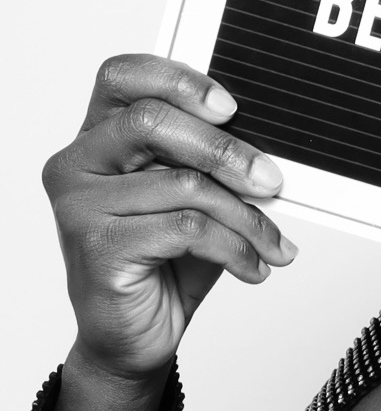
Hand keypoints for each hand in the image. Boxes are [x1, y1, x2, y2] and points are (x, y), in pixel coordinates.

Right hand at [44, 56, 294, 399]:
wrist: (136, 334)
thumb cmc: (167, 259)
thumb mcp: (194, 198)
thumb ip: (208, 160)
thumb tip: (268, 141)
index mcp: (99, 136)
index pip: (122, 76)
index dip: (178, 80)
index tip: (232, 107)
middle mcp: (78, 163)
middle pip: (151, 122)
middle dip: (227, 151)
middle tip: (272, 181)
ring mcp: (79, 205)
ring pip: (183, 184)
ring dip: (246, 217)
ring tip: (271, 243)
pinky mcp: (97, 246)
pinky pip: (186, 229)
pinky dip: (236, 248)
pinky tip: (253, 266)